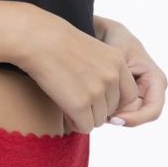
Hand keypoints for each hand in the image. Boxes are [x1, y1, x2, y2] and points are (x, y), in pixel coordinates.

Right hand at [16, 6, 139, 133]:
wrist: (38, 39)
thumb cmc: (60, 44)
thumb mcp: (95, 52)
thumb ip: (107, 73)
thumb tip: (109, 102)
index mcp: (118, 62)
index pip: (130, 95)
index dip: (111, 100)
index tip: (95, 96)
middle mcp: (112, 77)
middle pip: (113, 110)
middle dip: (96, 109)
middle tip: (76, 97)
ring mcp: (97, 91)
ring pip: (99, 120)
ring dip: (85, 116)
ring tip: (68, 101)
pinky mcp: (80, 104)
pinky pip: (85, 127)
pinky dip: (75, 123)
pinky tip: (64, 110)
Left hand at [98, 18, 167, 127]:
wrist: (107, 34)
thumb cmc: (116, 40)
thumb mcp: (117, 54)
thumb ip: (117, 77)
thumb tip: (112, 105)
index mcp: (155, 79)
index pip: (152, 110)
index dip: (135, 119)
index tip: (113, 119)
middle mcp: (150, 90)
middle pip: (137, 116)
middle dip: (119, 118)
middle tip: (97, 115)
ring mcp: (139, 95)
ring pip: (126, 116)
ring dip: (111, 115)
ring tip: (94, 106)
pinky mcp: (126, 98)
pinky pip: (118, 111)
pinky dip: (106, 110)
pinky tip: (94, 103)